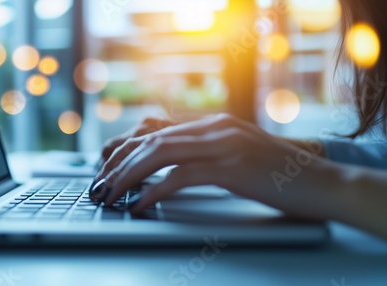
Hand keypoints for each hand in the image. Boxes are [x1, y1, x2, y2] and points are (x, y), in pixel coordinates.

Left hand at [95, 114, 339, 219]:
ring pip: (160, 154)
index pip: (155, 129)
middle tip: (100, 186)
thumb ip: (206, 154)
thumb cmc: (278, 175)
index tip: (107, 168)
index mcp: (213, 124)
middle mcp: (214, 128)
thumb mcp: (237, 156)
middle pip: (150, 140)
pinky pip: (182, 176)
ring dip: (129, 177)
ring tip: (111, 196)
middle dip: (119, 165)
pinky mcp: (231, 166)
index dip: (125, 148)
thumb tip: (169, 169)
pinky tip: (142, 205)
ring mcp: (223, 144)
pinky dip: (156, 191)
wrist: (322, 182)